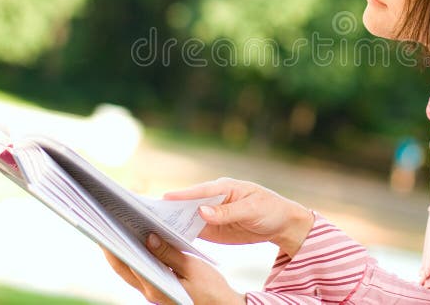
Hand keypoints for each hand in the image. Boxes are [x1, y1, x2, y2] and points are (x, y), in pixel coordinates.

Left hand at [102, 234, 243, 304]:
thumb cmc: (211, 288)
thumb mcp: (192, 267)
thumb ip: (169, 252)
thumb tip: (149, 237)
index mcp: (155, 288)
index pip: (126, 264)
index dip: (113, 245)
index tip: (106, 226)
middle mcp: (149, 292)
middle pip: (122, 267)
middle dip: (112, 245)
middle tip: (105, 222)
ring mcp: (152, 291)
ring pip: (129, 269)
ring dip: (123, 249)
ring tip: (119, 227)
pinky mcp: (158, 288)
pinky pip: (141, 270)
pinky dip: (136, 255)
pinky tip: (139, 241)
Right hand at [164, 177, 314, 256]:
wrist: (281, 224)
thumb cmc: (269, 209)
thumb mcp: (251, 209)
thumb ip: (227, 212)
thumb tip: (202, 212)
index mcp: (223, 188)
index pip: (199, 191)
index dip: (182, 195)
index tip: (164, 198)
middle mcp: (212, 200)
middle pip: (187, 204)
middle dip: (169, 209)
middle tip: (148, 215)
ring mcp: (210, 215)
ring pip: (186, 218)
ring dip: (171, 224)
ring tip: (151, 230)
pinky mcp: (210, 230)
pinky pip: (192, 232)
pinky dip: (180, 235)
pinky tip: (167, 241)